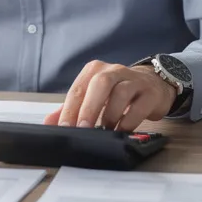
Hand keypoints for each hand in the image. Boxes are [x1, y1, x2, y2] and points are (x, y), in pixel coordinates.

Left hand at [42, 61, 177, 131]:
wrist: (152, 83)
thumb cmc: (116, 91)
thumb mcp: (92, 96)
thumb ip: (70, 108)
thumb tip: (49, 123)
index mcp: (94, 70)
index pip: (78, 89)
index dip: (70, 109)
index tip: (64, 128)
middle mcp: (113, 71)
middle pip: (99, 84)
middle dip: (89, 108)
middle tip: (83, 128)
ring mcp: (133, 80)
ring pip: (121, 92)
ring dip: (110, 115)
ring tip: (105, 130)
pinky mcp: (150, 93)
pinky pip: (139, 106)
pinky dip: (129, 121)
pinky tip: (122, 130)